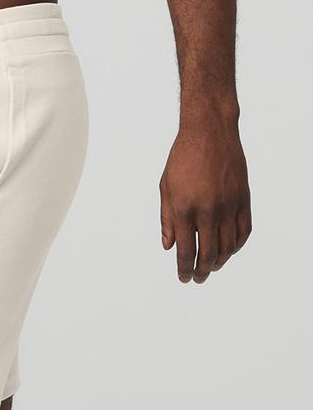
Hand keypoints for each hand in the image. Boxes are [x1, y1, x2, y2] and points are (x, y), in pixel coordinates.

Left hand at [159, 123, 251, 283]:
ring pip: (228, 247)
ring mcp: (228, 205)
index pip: (185, 252)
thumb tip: (169, 247)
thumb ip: (167, 220)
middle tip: (198, 278)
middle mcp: (208, 210)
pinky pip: (243, 231)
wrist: (209, 131)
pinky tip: (229, 249)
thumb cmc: (183, 159)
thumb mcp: (166, 189)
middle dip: (202, 271)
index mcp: (184, 210)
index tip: (184, 278)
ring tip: (212, 266)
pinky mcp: (243, 198)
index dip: (184, 269)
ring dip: (220, 262)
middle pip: (208, 255)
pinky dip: (237, 245)